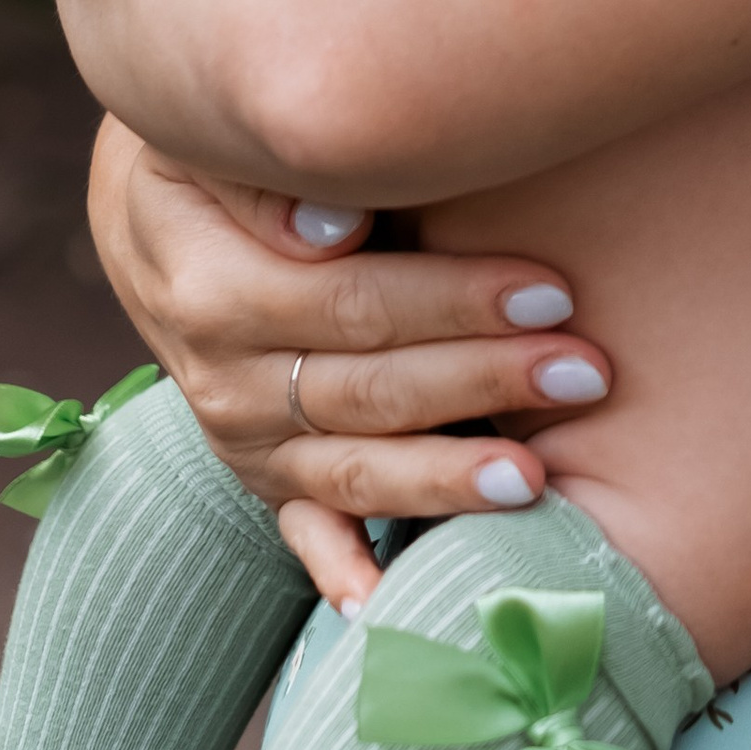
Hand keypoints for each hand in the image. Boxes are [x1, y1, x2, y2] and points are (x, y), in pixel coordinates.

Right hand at [86, 117, 616, 612]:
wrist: (162, 211)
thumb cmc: (224, 152)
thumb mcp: (223, 142)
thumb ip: (275, 178)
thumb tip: (337, 224)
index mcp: (214, 290)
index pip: (353, 301)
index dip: (455, 298)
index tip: (554, 289)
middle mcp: (225, 379)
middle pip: (373, 388)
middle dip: (488, 381)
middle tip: (588, 373)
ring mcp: (246, 440)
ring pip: (357, 469)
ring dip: (448, 481)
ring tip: (535, 482)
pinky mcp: (266, 474)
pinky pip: (308, 531)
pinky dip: (349, 570)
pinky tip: (395, 607)